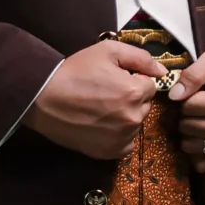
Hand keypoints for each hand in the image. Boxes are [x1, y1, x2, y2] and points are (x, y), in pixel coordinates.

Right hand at [24, 39, 169, 158]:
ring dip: (125, 117)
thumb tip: (162, 71)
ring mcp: (121, 138)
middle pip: (144, 106)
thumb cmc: (74, 71)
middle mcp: (132, 118)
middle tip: (105, 93)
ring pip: (135, 124)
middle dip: (131, 98)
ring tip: (100, 108)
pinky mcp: (109, 152)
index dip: (133, 80)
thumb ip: (140, 58)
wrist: (43, 98)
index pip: (150, 86)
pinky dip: (118, 136)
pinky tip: (101, 125)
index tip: (115, 79)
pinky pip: (126, 144)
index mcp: (134, 92)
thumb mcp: (107, 51)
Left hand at [178, 49, 204, 167]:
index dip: (184, 97)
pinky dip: (195, 152)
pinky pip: (202, 163)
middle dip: (185, 115)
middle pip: (187, 127)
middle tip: (195, 106)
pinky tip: (199, 137)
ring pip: (190, 145)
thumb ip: (194, 74)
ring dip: (187, 133)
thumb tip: (174, 95)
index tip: (193, 92)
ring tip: (197, 118)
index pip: (187, 107)